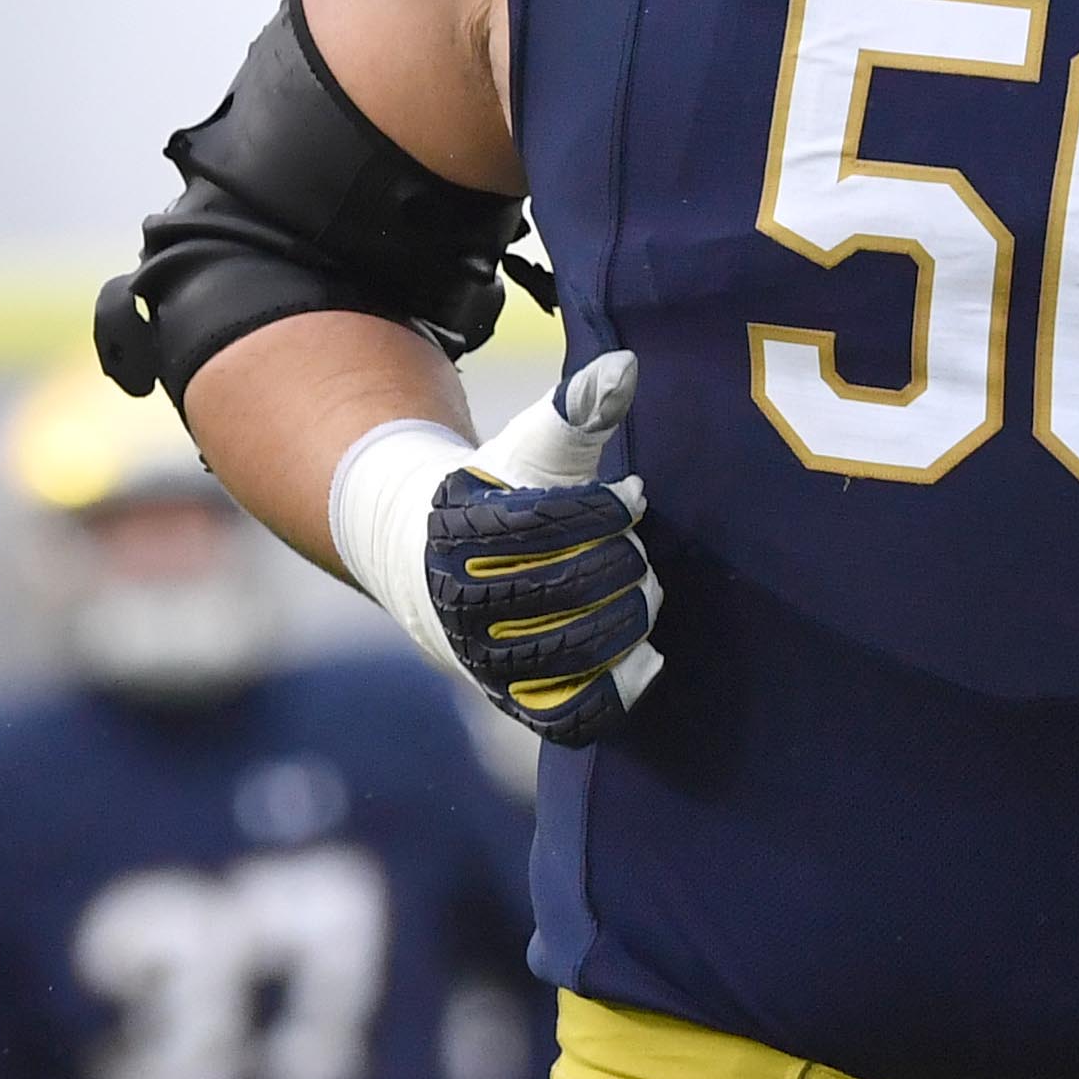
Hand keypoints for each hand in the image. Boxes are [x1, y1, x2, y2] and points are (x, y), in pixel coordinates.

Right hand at [426, 352, 659, 744]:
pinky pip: (577, 714)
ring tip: (638, 588)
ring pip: (581, 649)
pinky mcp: (516, 704)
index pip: (550, 523)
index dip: (607, 509)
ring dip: (629, 615)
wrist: (435, 567)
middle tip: (633, 547)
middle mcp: (466, 603)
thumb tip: (626, 365)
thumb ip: (575, 408)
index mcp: (461, 532)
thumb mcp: (530, 447)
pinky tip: (642, 654)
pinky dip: (618, 686)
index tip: (631, 497)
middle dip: (622, 559)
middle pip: (572, 585)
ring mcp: (488, 661)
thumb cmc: (497, 497)